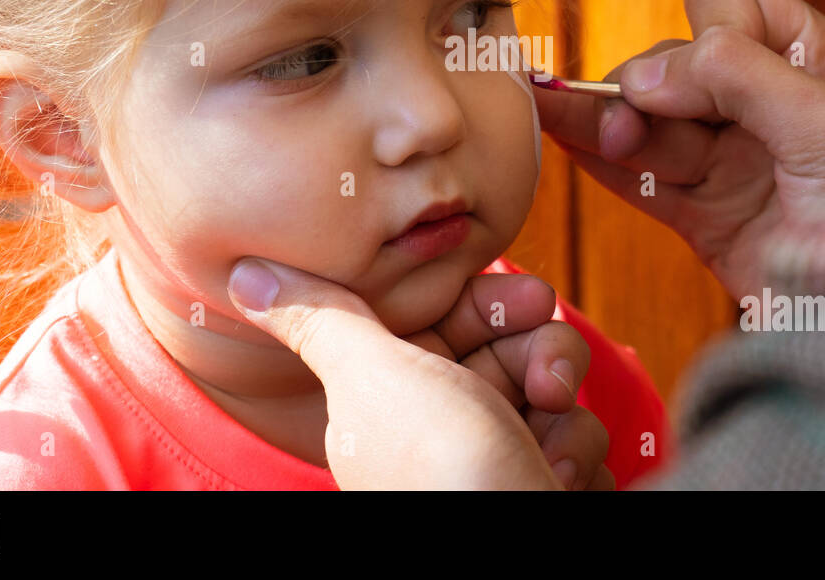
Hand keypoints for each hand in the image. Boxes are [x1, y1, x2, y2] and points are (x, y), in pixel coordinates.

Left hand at [227, 259, 612, 489]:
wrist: (519, 554)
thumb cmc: (445, 469)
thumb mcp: (375, 377)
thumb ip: (324, 319)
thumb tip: (245, 273)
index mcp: (395, 392)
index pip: (454, 316)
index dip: (497, 301)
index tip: (530, 298)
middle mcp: (444, 423)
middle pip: (514, 346)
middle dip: (544, 355)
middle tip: (549, 382)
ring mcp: (497, 455)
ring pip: (554, 391)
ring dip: (567, 418)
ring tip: (551, 452)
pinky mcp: (540, 480)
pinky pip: (578, 440)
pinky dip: (579, 459)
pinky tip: (559, 482)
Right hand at [535, 0, 824, 299]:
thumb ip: (737, 76)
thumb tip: (646, 74)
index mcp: (816, 61)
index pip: (732, 5)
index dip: (707, 28)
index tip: (703, 69)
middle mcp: (770, 105)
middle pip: (677, 65)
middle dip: (647, 87)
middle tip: (626, 121)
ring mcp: (736, 163)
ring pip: (652, 125)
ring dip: (605, 120)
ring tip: (551, 112)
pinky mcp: (710, 218)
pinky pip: (646, 182)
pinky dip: (604, 164)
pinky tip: (564, 140)